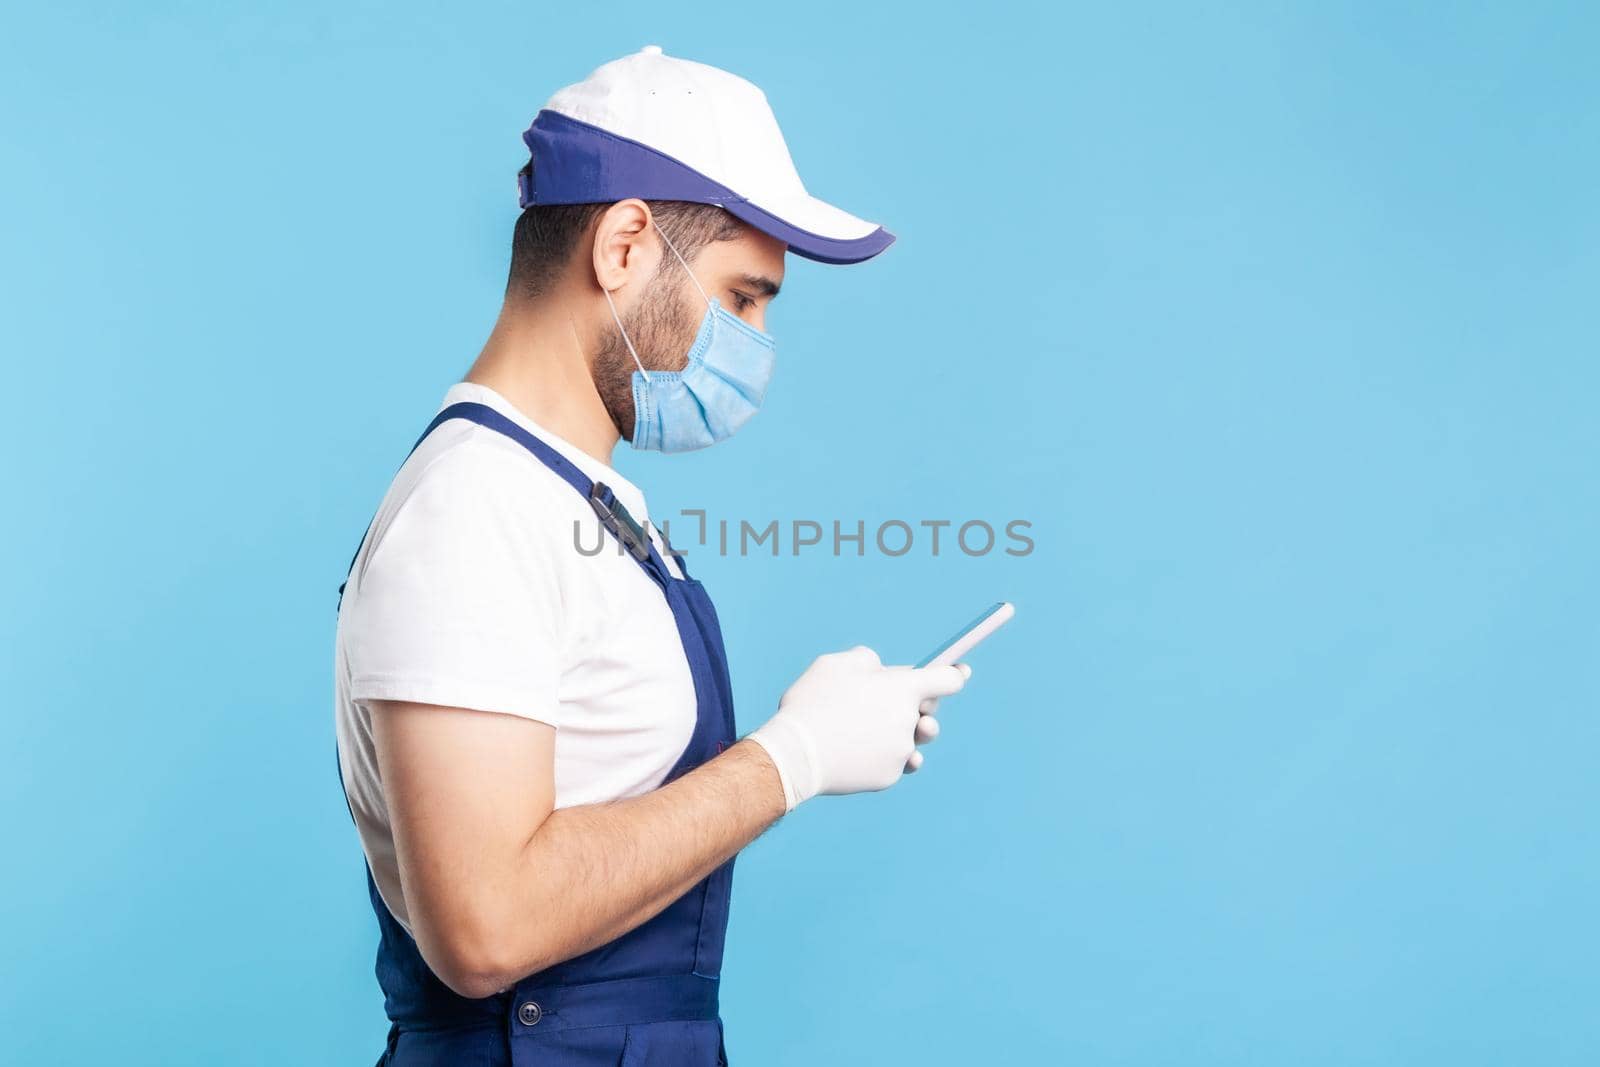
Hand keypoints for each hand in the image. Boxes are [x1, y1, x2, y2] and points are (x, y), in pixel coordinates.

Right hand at [746, 646, 969, 811]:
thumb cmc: (813, 703)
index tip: (961, 670)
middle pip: (929, 713)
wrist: (795, 755)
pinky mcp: (887, 777)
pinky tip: (859, 751)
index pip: (947, 680)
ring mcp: (899, 752)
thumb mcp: (836, 664)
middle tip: (901, 704)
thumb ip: (866, 661)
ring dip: (899, 733)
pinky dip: (879, 756)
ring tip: (874, 731)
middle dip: (921, 707)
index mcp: (902, 689)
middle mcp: (908, 722)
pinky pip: (891, 762)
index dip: (955, 672)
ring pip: (908, 740)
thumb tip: (879, 671)